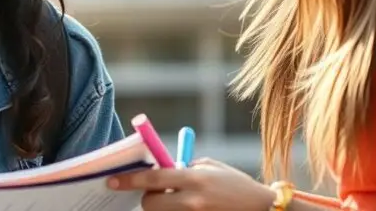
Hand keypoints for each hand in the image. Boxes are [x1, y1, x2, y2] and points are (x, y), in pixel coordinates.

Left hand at [107, 158, 275, 210]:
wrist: (263, 210)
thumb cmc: (235, 185)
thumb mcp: (209, 168)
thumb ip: (182, 168)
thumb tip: (156, 169)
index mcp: (194, 179)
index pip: (153, 178)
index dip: (129, 180)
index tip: (111, 182)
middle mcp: (193, 200)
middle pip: (150, 204)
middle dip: (148, 199)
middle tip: (157, 193)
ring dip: (161, 209)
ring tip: (178, 200)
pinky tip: (187, 207)